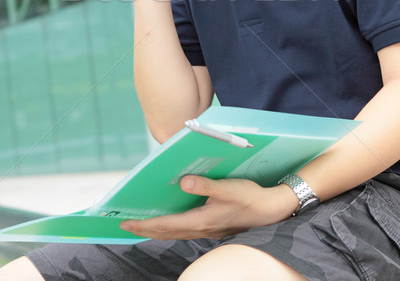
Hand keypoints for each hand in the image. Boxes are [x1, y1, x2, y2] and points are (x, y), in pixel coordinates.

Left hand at [120, 175, 296, 240]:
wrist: (270, 210)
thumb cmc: (249, 197)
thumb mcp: (227, 188)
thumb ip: (205, 185)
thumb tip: (183, 182)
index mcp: (201, 220)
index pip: (165, 224)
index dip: (143, 224)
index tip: (125, 222)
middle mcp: (201, 228)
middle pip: (165, 232)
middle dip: (144, 229)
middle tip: (125, 225)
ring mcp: (206, 230)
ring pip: (174, 233)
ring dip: (156, 230)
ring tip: (142, 224)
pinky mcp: (212, 227)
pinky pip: (184, 230)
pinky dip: (170, 228)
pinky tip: (169, 222)